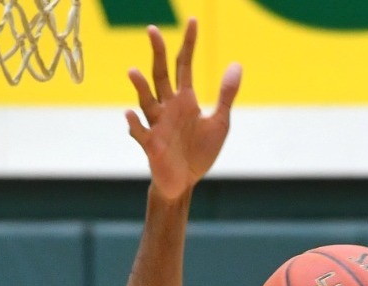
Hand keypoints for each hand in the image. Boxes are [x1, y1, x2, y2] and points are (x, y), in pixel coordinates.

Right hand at [125, 20, 241, 200]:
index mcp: (185, 100)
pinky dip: (134, 124)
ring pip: (146, 101)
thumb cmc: (198, 152)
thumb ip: (226, 95)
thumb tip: (236, 64)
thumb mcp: (219, 122)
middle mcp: (168, 107)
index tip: (192, 20)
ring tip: (134, 71)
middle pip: (161, 74)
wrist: (184, 183)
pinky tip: (131, 114)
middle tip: (153, 30)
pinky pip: (140, 133)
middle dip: (158, 53)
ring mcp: (157, 125)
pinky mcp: (151, 145)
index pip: (184, 64)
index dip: (188, 43)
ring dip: (140, 87)